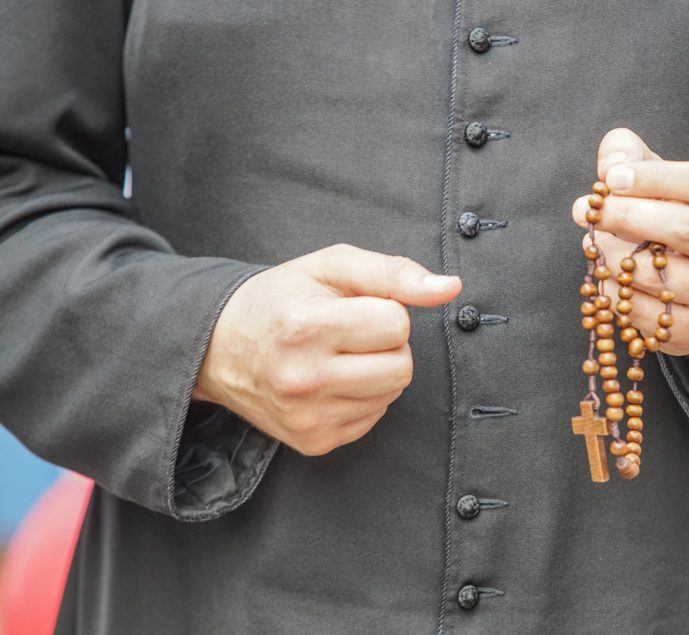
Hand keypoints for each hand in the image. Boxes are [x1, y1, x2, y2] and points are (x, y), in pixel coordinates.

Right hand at [193, 243, 461, 455]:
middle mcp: (303, 379)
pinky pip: (373, 418)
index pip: (397, 324)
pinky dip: (362, 397)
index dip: (384, 310)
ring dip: (377, 371)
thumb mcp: (331, 266)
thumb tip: (451, 288)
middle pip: (402, 367)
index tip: (352, 309)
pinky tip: (330, 381)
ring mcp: (308, 418)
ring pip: (392, 394)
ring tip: (337, 356)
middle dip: (387, 345)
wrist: (217, 348)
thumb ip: (395, 272)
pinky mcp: (313, 442)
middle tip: (349, 333)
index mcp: (305, 328)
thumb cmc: (281, 298)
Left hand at [571, 128, 688, 357]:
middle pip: (685, 228)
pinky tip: (607, 278)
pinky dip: (615, 294)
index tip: (612, 178)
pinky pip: (645, 313)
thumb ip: (633, 157)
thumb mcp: (661, 180)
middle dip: (628, 216)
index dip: (656, 177)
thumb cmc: (675, 218)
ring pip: (659, 275)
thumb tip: (611, 163)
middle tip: (588, 210)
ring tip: (595, 244)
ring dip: (614, 258)